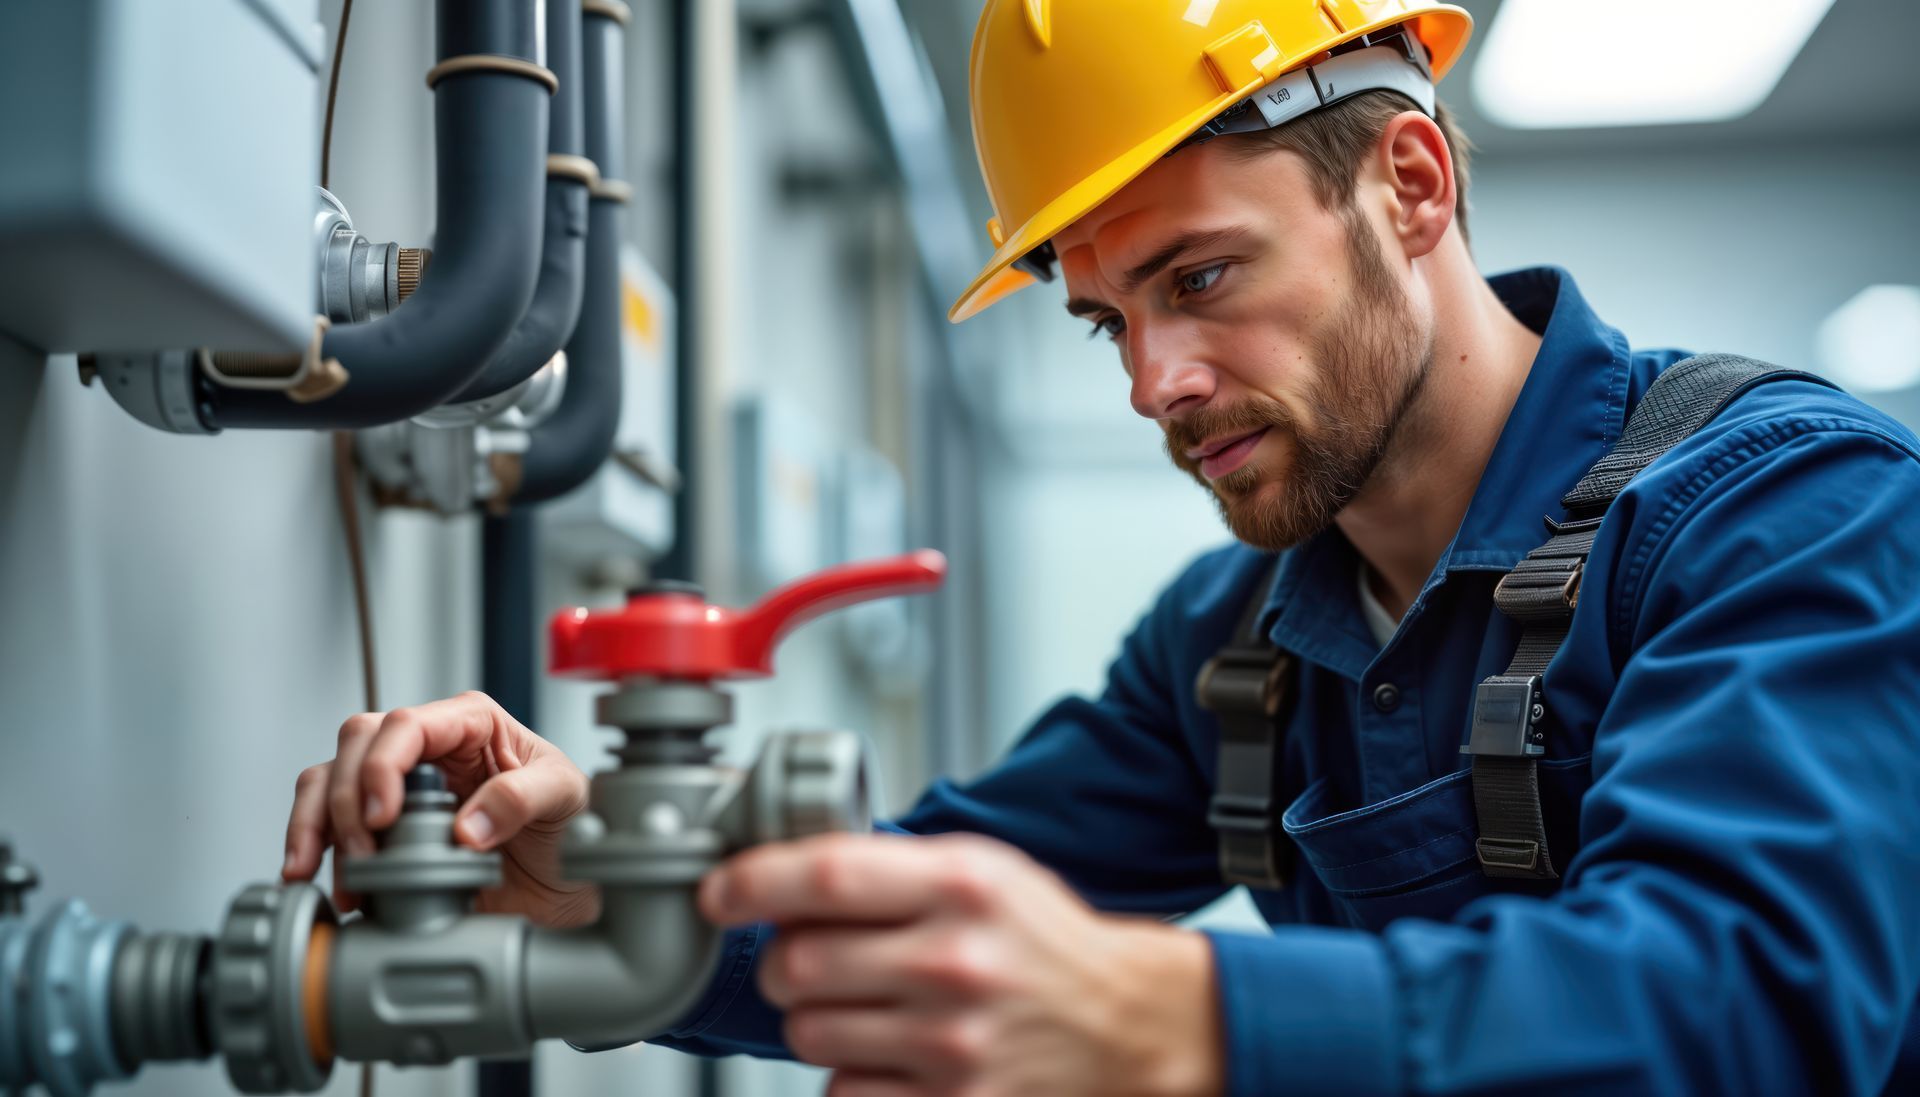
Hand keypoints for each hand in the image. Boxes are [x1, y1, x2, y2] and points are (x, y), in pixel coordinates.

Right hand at [281, 691, 597, 926]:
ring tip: (318, 873)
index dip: (382, 765)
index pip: (407, 724)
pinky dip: (316, 853)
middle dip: (344, 798)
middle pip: (356, 745)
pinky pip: (330, 829)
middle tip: (364, 853)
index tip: (382, 816)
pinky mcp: (386, 835)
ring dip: (313, 825)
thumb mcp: (567, 800)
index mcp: (473, 725)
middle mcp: (430, 751)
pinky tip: (326, 887)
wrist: (571, 888)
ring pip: (328, 782)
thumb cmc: (575, 827)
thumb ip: (523, 798)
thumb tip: (465, 827)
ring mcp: (402, 791)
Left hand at [701, 832, 1223, 1096]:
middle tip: (814, 960)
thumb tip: (780, 876)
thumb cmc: (1045, 943)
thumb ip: (891, 870)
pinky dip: (853, 1076)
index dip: (751, 883)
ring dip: (817, 1021)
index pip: (823, 876)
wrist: (1129, 1025)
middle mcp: (955, 961)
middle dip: (788, 965)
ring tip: (867, 1007)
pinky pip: (844, 1093)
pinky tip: (893, 1053)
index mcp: (961, 885)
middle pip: (799, 965)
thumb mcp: (983, 872)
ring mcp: (953, 1043)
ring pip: (810, 1034)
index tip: (719, 893)